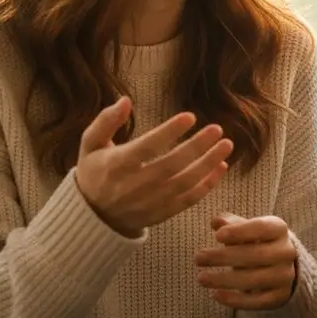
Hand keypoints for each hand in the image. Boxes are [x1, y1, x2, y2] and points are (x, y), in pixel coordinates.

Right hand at [75, 96, 230, 238]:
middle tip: (217, 128)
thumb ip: (106, 121)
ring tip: (226, 145)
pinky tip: (221, 166)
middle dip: (197, 146)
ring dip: (208, 164)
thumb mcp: (90, 144)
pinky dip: (208, 185)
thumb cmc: (94, 172)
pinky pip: (189, 200)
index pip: (147, 147)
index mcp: (118, 165)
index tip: (190, 116)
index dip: (169, 132)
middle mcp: (135, 186)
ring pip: (185, 183)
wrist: (94, 217)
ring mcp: (151, 202)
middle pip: (172, 165)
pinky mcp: (162, 213)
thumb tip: (126, 100)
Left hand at [195, 214, 297, 310]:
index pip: (262, 228)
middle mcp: (286, 252)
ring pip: (254, 280)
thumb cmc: (257, 241)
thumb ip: (232, 224)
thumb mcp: (247, 229)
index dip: (240, 231)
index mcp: (279, 229)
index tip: (217, 236)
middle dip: (224, 257)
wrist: (281, 266)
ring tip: (201, 278)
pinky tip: (215, 295)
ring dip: (225, 280)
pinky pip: (256, 301)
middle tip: (198, 258)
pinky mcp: (279, 297)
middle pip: (256, 255)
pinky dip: (234, 300)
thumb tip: (216, 221)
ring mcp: (285, 276)